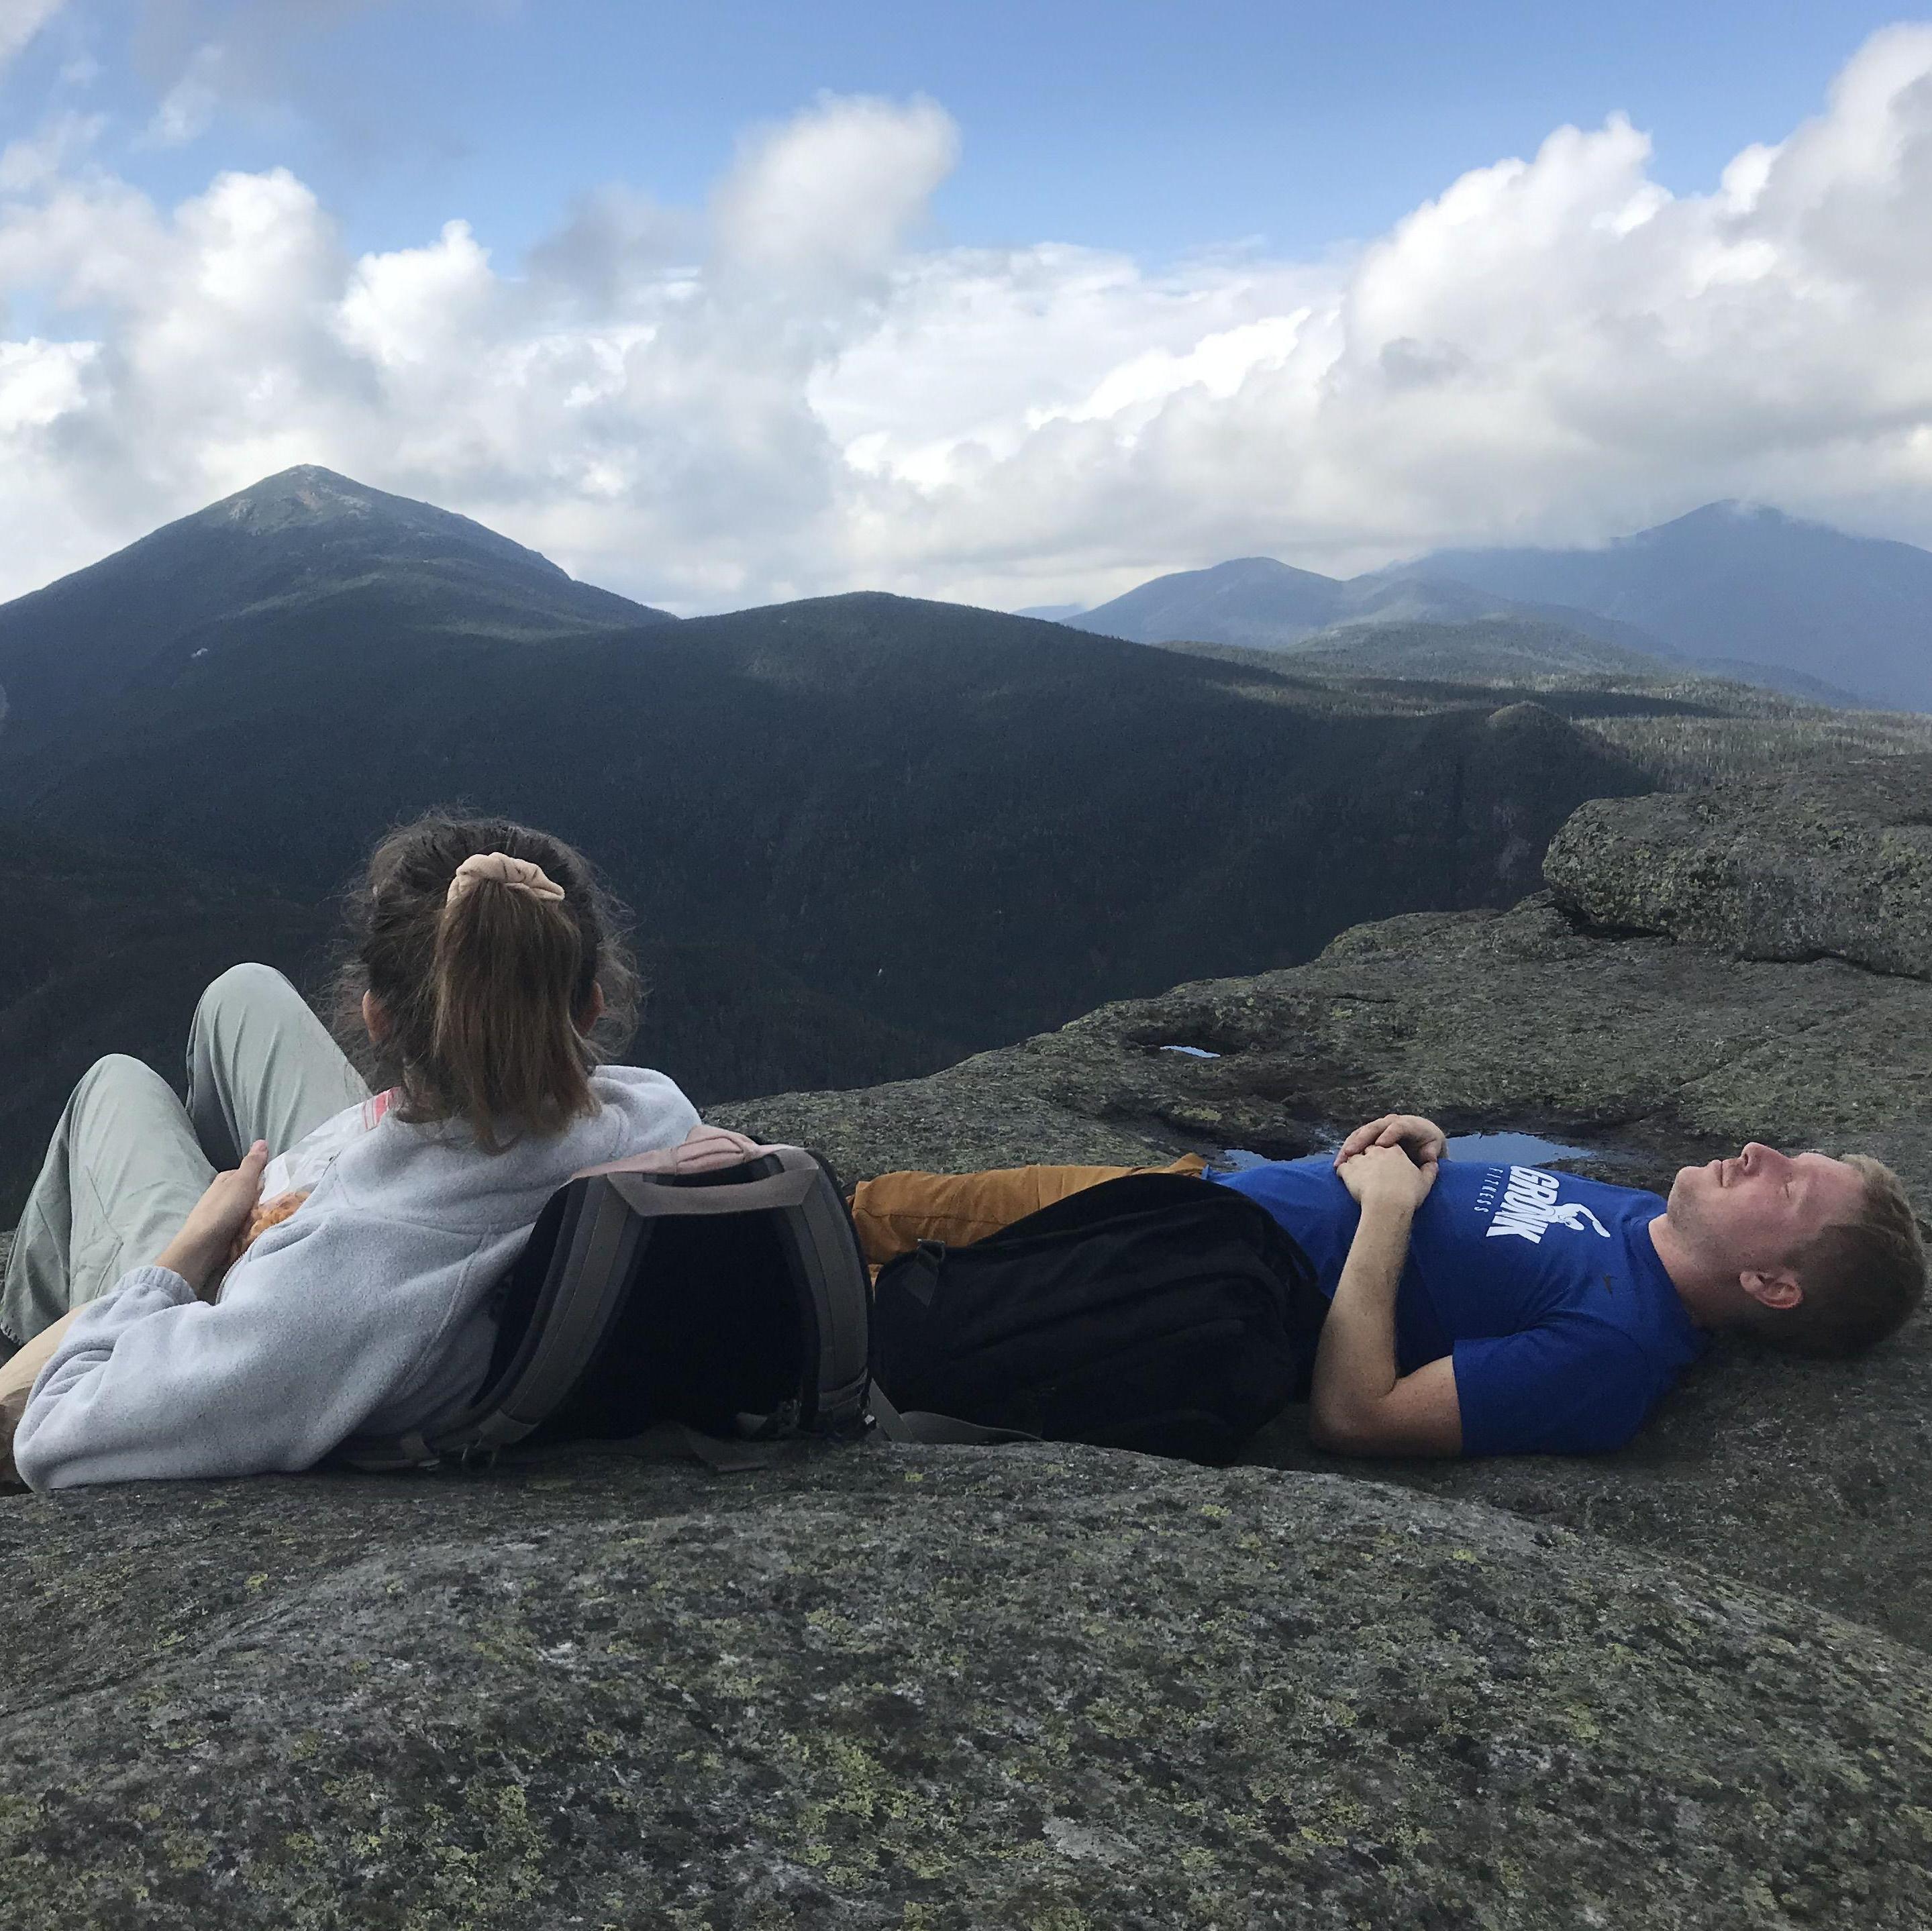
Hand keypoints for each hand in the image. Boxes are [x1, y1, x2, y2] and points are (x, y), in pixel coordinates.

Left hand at [156, 1142, 269, 1297]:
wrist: (202, 1246)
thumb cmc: (222, 1210)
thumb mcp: (242, 1182)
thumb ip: (253, 1164)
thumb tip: (262, 1141)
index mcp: (226, 1178)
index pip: (253, 1173)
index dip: (268, 1179)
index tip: (282, 1187)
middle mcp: (224, 1193)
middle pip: (253, 1192)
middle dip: (265, 1199)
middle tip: (279, 1206)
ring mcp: (224, 1212)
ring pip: (250, 1209)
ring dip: (259, 1215)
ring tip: (273, 1220)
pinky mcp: (225, 1230)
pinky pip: (245, 1224)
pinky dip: (252, 1227)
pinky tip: (259, 1231)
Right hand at [1335, 1113, 1446, 1168]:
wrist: (1422, 1137)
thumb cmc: (1428, 1145)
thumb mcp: (1433, 1148)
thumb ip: (1431, 1152)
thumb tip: (1428, 1156)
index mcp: (1409, 1124)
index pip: (1398, 1126)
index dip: (1389, 1134)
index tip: (1380, 1145)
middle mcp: (1391, 1122)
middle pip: (1374, 1127)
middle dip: (1362, 1139)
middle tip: (1351, 1152)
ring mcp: (1379, 1127)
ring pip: (1361, 1133)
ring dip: (1349, 1146)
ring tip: (1340, 1161)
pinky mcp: (1369, 1135)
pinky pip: (1355, 1140)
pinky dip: (1346, 1151)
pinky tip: (1338, 1164)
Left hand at [1336, 1141, 1437, 1215]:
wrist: (1389, 1204)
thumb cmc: (1408, 1194)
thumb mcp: (1425, 1181)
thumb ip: (1430, 1170)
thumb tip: (1434, 1163)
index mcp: (1395, 1151)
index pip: (1388, 1144)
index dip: (1386, 1149)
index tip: (1385, 1158)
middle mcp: (1377, 1151)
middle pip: (1369, 1145)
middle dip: (1367, 1150)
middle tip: (1366, 1163)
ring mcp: (1361, 1159)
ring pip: (1353, 1154)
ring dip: (1352, 1159)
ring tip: (1352, 1169)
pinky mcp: (1348, 1170)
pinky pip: (1341, 1166)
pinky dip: (1341, 1169)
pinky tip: (1341, 1175)